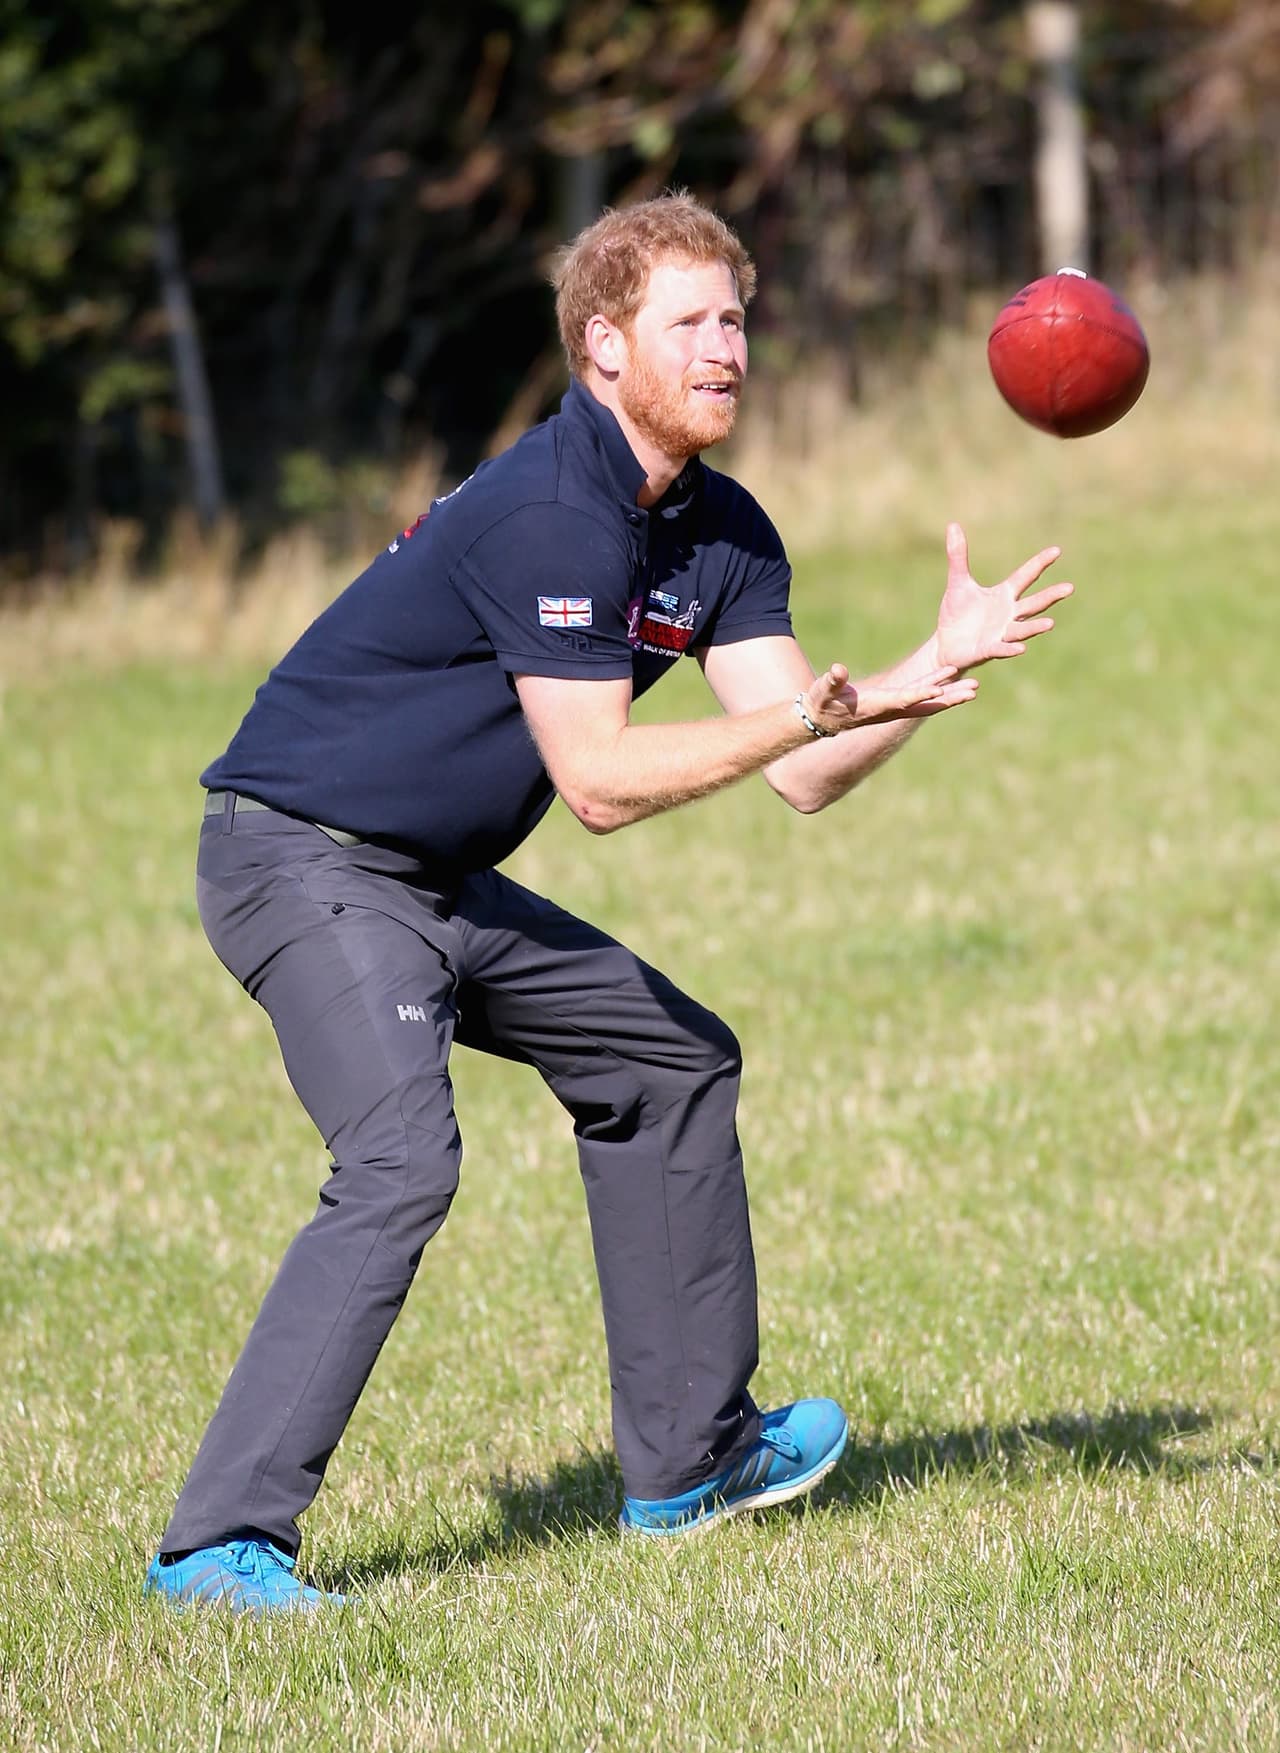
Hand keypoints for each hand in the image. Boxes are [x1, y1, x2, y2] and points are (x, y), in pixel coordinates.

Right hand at [802, 660, 977, 733]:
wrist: (821, 718)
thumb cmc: (820, 702)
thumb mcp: (822, 691)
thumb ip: (831, 681)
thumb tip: (838, 670)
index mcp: (875, 706)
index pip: (902, 699)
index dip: (920, 693)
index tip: (940, 688)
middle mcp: (890, 710)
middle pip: (925, 704)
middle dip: (949, 698)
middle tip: (973, 691)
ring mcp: (894, 708)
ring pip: (928, 702)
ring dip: (951, 694)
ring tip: (974, 687)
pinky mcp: (894, 703)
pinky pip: (922, 697)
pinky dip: (939, 690)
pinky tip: (953, 680)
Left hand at [934, 523, 1072, 672]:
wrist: (946, 644)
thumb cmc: (956, 614)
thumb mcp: (958, 583)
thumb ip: (958, 557)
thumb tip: (953, 525)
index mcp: (1004, 595)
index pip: (1026, 576)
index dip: (1040, 563)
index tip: (1056, 550)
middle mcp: (1008, 614)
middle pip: (1034, 604)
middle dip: (1051, 596)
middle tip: (1070, 587)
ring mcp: (1001, 633)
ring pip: (1022, 629)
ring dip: (1035, 627)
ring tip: (1050, 623)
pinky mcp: (988, 650)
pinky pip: (1001, 649)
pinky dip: (1010, 648)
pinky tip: (1020, 648)